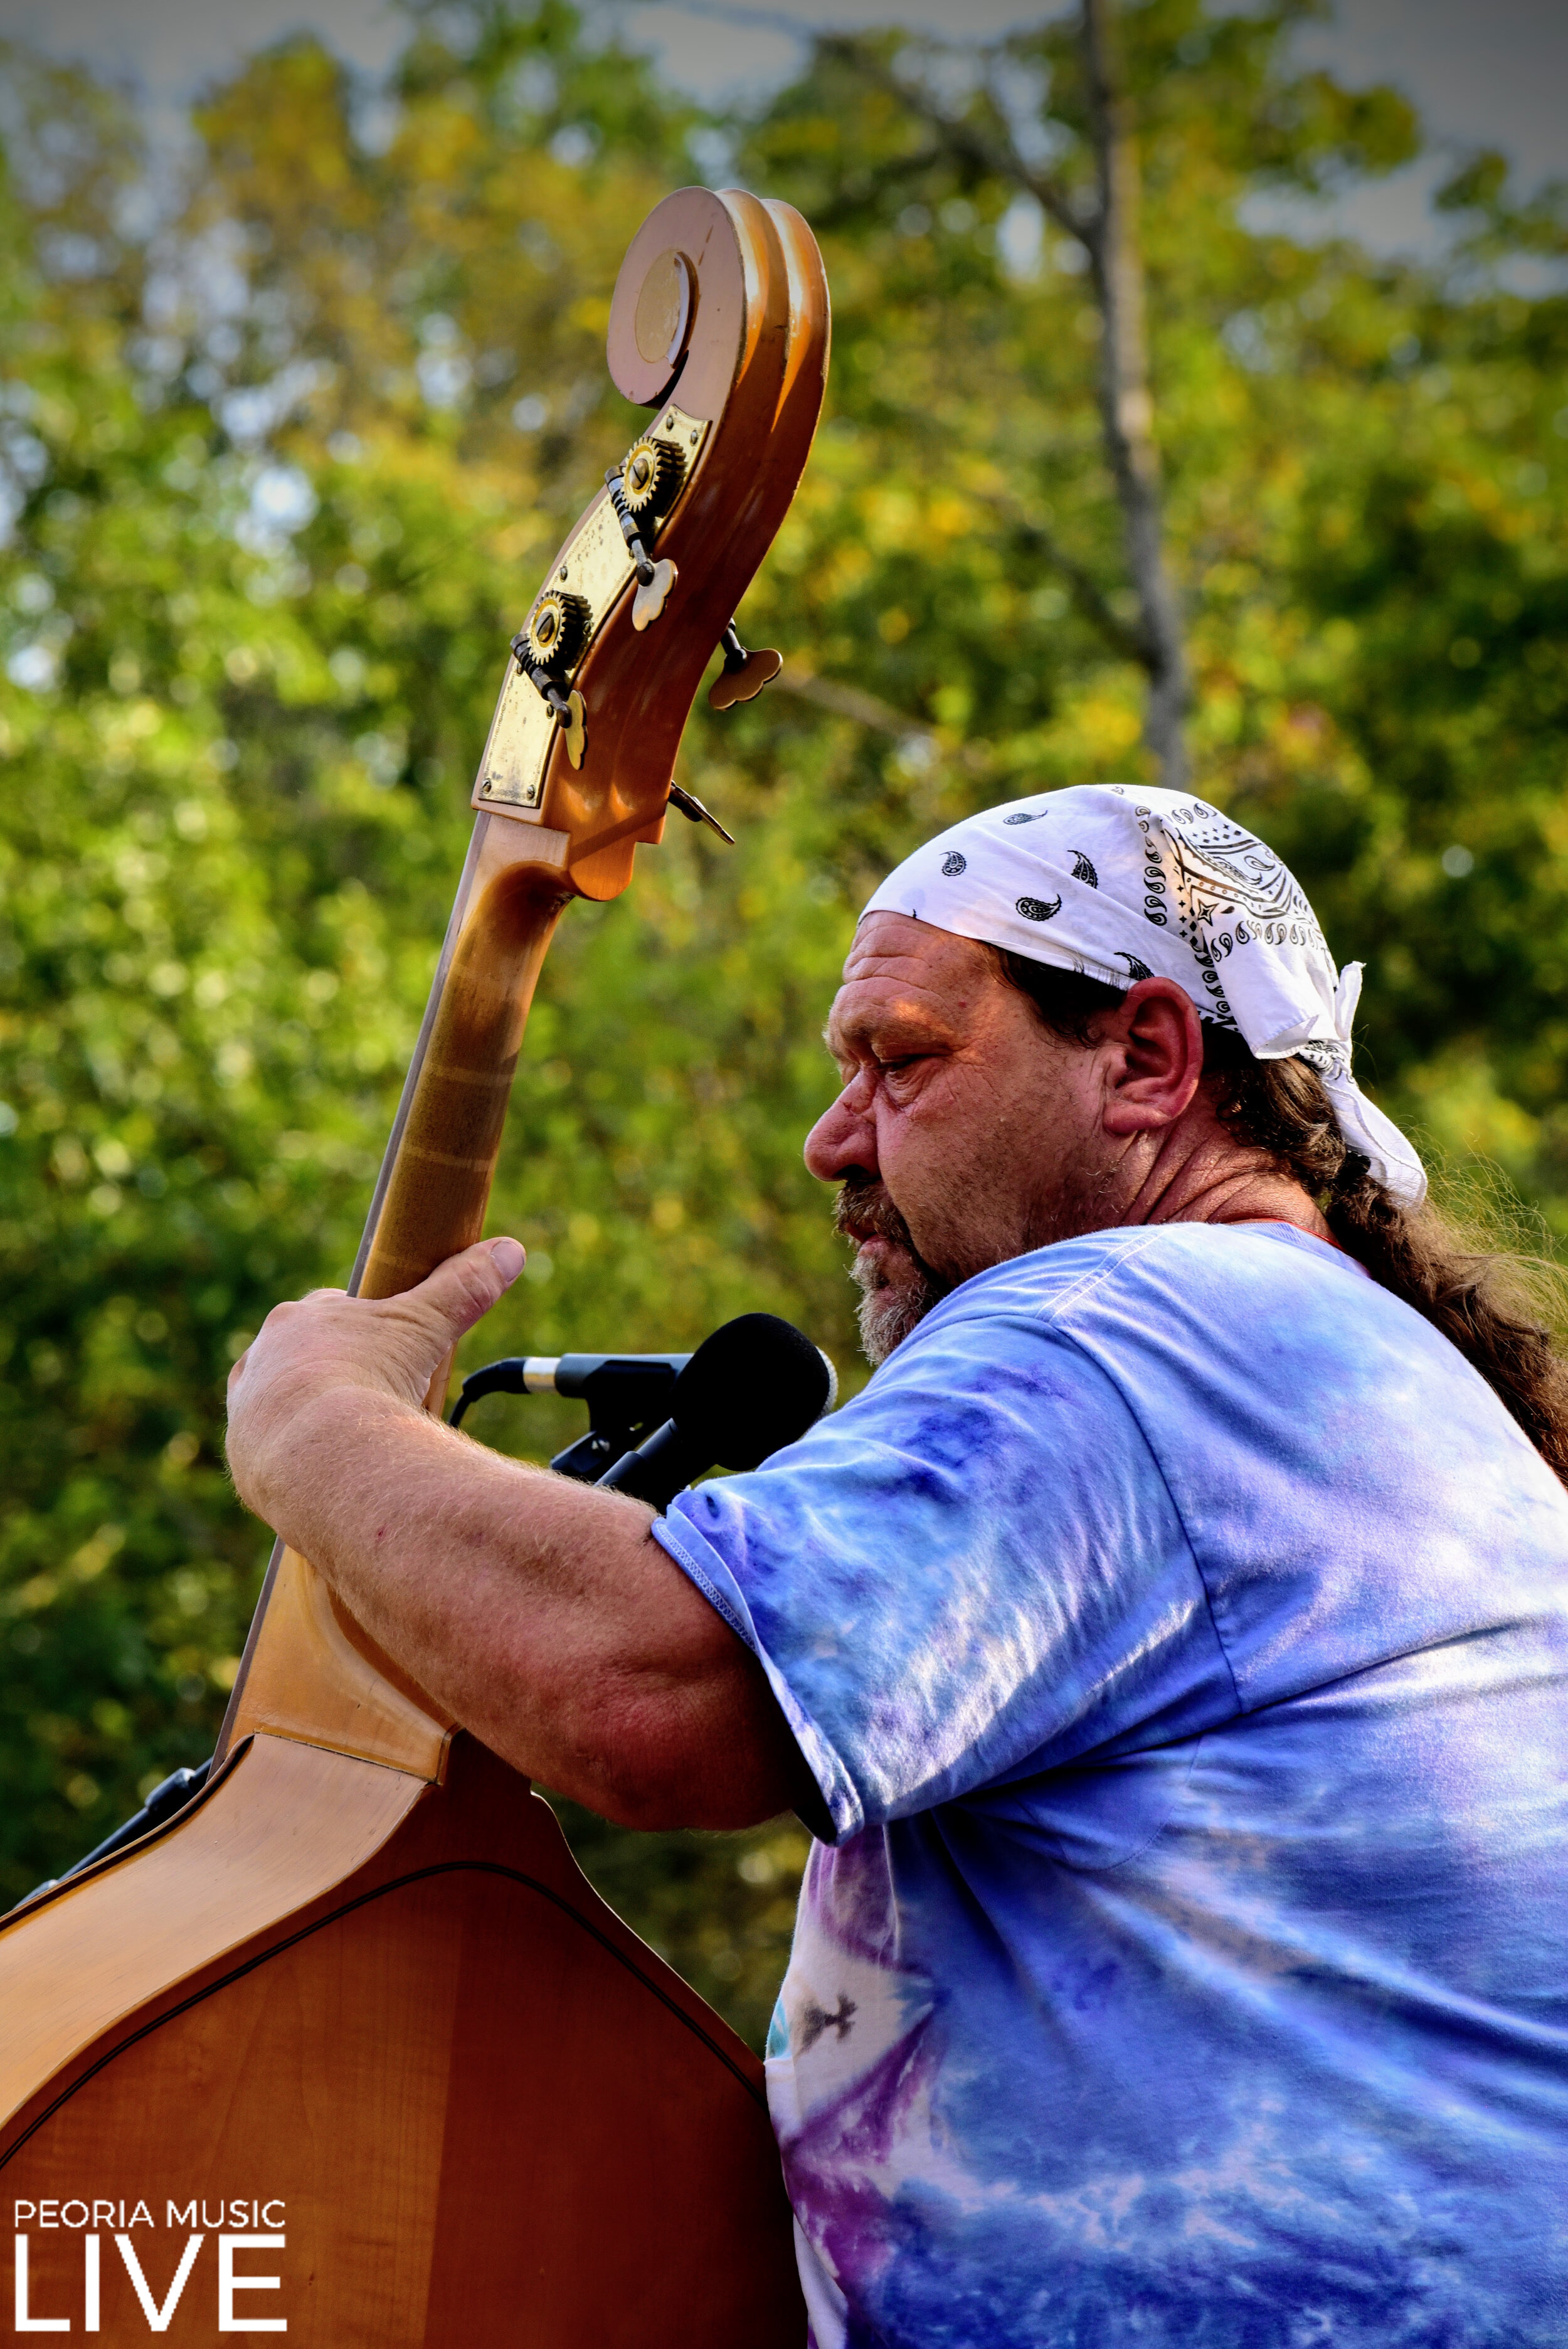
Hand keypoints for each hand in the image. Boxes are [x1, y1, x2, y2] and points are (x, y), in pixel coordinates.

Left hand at [225, 1237, 523, 1520]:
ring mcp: (246, 1410)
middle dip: (335, 1374)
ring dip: (312, 1418)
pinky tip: (328, 1472)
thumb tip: (509, 1249)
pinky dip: (298, 1461)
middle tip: (376, 1397)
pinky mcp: (242, 1457)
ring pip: (280, 1406)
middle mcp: (261, 1358)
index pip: (331, 1314)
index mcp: (298, 1320)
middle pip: (301, 1359)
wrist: (320, 1454)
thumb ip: (463, 1287)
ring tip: (352, 1440)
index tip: (387, 1351)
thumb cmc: (370, 1378)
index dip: (363, 1332)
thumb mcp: (425, 1326)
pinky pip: (271, 1455)